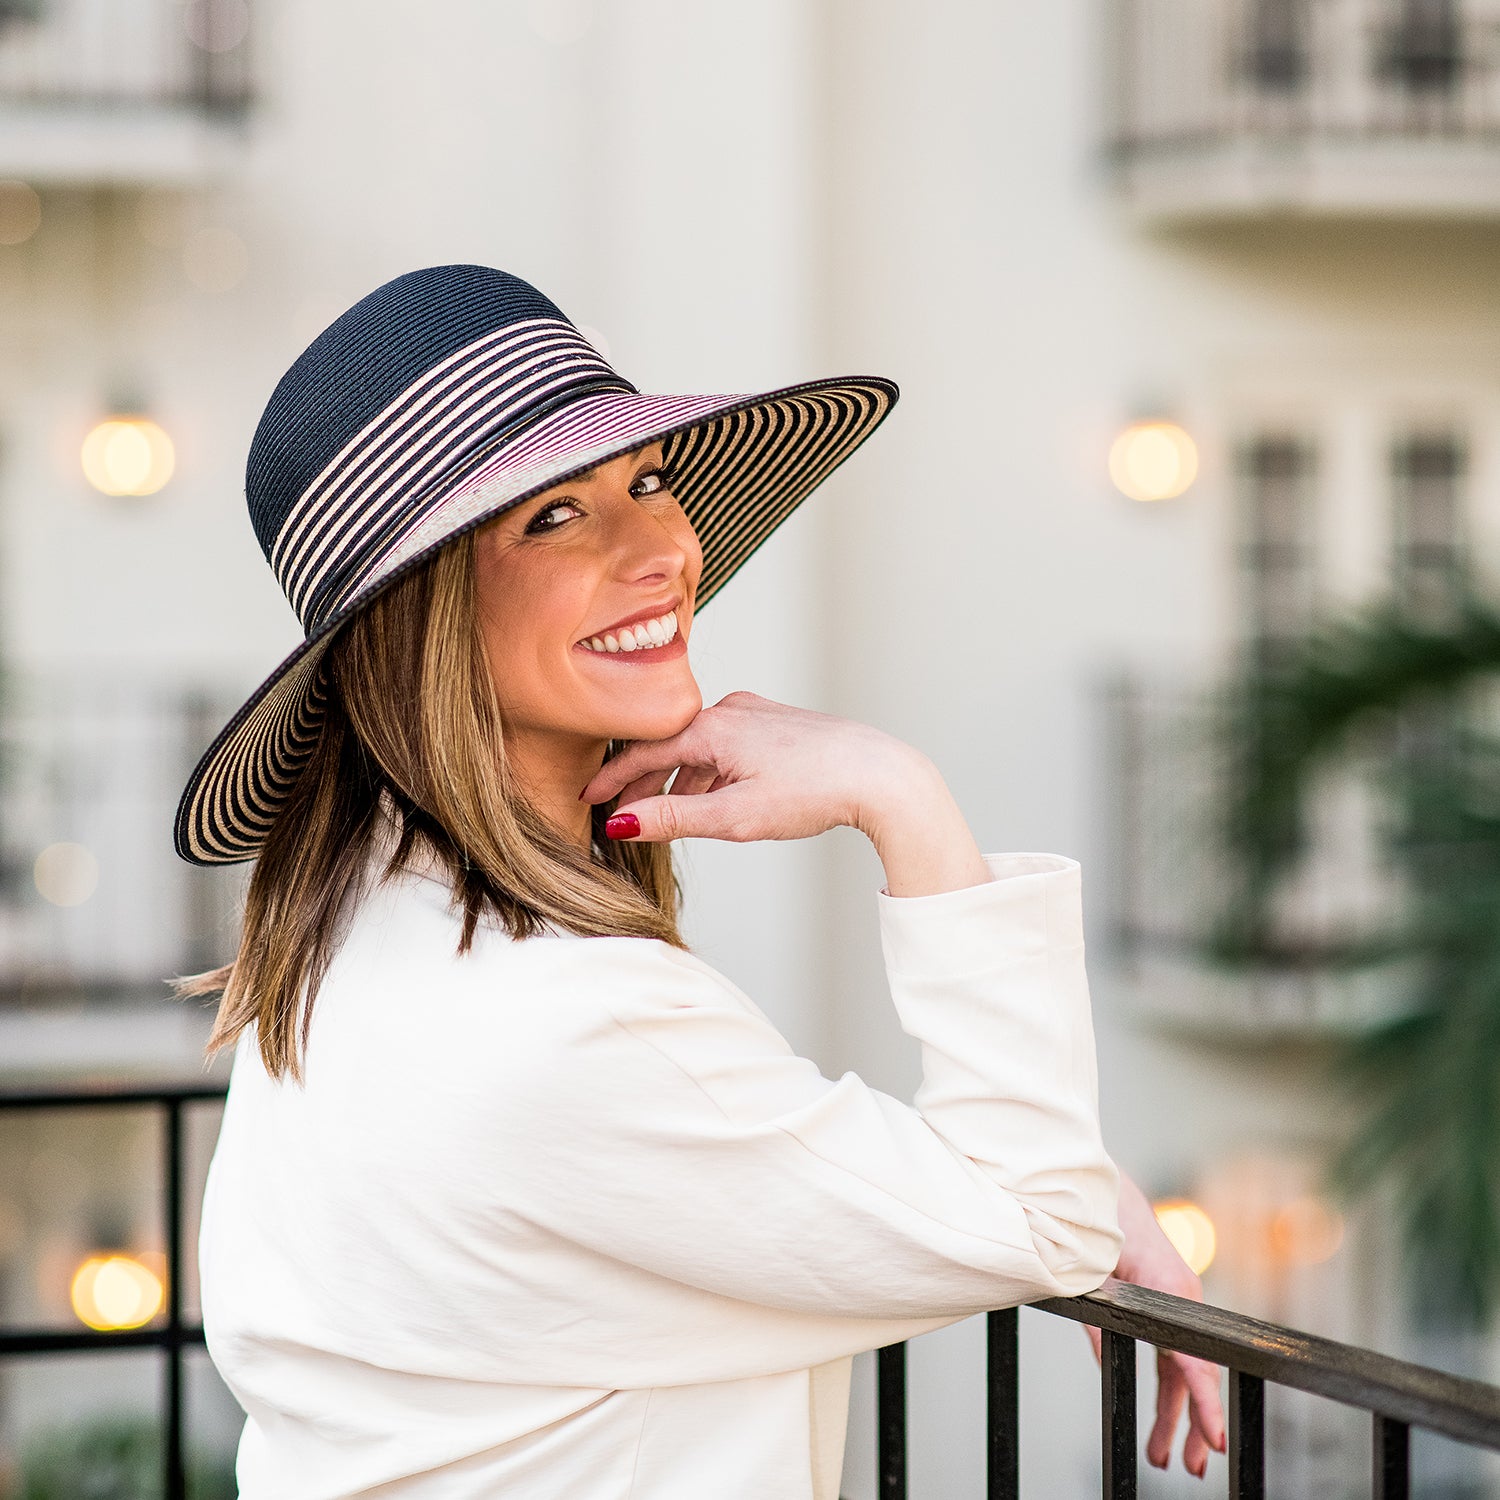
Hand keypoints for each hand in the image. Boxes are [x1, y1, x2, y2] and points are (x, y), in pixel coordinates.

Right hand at [581, 692, 990, 896]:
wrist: (879, 775)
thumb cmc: (814, 791)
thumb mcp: (734, 815)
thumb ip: (674, 818)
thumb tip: (624, 823)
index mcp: (712, 728)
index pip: (644, 752)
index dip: (613, 779)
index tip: (589, 798)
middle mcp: (730, 711)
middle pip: (669, 747)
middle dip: (642, 782)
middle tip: (620, 813)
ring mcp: (756, 715)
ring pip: (699, 749)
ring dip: (679, 781)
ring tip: (666, 815)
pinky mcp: (777, 725)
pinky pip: (726, 747)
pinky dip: (710, 773)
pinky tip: (715, 799)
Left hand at [1088, 1172, 1225, 1476]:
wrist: (1108, 1188)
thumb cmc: (1102, 1224)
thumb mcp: (1094, 1274)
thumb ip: (1101, 1321)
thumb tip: (1106, 1363)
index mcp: (1171, 1292)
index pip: (1192, 1360)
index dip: (1204, 1404)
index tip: (1215, 1440)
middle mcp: (1184, 1299)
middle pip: (1194, 1374)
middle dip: (1193, 1425)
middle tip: (1188, 1468)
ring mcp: (1179, 1302)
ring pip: (1181, 1370)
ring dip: (1174, 1415)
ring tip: (1164, 1456)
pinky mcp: (1166, 1303)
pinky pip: (1171, 1354)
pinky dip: (1167, 1388)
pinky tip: (1159, 1418)